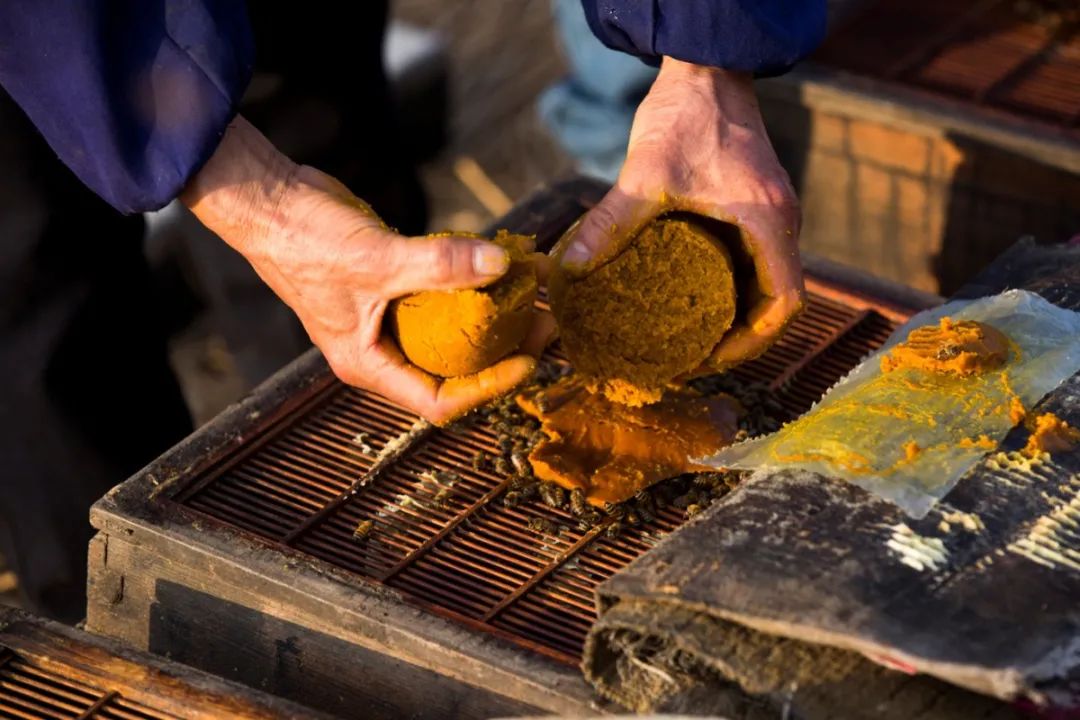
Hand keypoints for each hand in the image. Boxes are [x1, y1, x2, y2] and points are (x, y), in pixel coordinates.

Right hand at [182, 117, 550, 423]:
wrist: (267, 198)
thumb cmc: (303, 240)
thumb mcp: (376, 259)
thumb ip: (439, 266)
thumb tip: (501, 267)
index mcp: (369, 365)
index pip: (440, 400)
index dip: (488, 387)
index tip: (528, 360)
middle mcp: (380, 350)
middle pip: (452, 369)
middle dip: (501, 351)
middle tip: (545, 324)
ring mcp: (386, 318)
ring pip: (449, 332)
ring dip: (491, 317)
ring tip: (534, 295)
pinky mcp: (392, 285)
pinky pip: (440, 295)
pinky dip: (470, 284)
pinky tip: (501, 266)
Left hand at [558, 57, 803, 371]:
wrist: (707, 66)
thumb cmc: (688, 112)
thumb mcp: (646, 173)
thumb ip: (610, 221)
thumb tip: (569, 267)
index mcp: (769, 222)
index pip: (784, 304)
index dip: (753, 342)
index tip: (712, 359)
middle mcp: (781, 222)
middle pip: (775, 301)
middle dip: (739, 337)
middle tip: (693, 358)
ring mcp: (771, 214)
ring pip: (764, 282)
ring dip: (735, 314)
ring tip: (690, 338)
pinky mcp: (754, 205)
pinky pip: (751, 260)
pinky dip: (729, 286)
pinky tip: (691, 297)